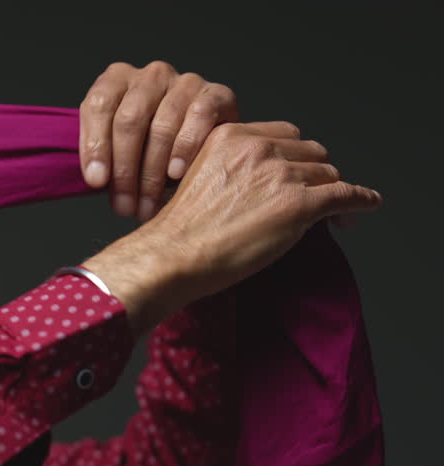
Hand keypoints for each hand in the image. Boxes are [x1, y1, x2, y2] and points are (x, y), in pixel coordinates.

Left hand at [79, 61, 237, 221]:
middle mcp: (151, 75)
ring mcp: (185, 82)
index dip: (95, 144)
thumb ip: (103, 157)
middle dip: (124, 168)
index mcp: (117, 80)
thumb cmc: (147, 147)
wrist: (199, 141)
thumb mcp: (116, 149)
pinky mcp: (216, 94)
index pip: (99, 105)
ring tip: (147, 204)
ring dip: (152, 172)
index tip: (96, 182)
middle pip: (129, 119)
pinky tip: (176, 174)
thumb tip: (96, 180)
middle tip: (124, 205)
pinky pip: (199, 117)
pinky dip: (186, 148)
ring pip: (162, 125)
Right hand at [82, 121, 382, 334]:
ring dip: (331, 193)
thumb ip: (229, 167)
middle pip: (310, 152)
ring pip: (327, 174)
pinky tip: (367, 204)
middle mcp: (259, 148)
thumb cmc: (177, 230)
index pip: (283, 135)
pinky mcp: (299, 204)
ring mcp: (281, 174)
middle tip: (314, 197)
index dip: (294, 157)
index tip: (295, 174)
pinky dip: (361, 200)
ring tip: (333, 214)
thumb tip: (260, 184)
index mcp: (231, 136)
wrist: (172, 256)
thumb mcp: (196, 177)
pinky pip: (345, 195)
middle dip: (314, 173)